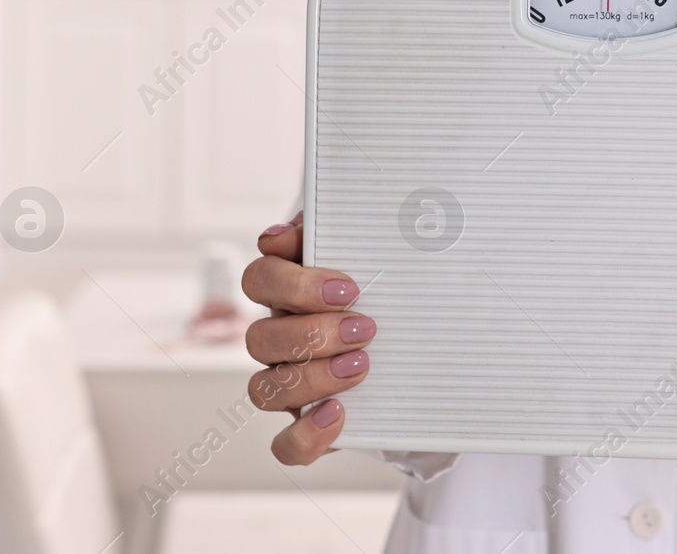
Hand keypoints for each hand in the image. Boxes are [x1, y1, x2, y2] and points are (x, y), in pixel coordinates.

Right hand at [242, 212, 374, 464]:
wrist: (417, 342)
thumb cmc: (384, 289)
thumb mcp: (370, 253)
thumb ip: (337, 232)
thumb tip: (286, 234)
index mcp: (286, 292)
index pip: (260, 278)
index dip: (294, 282)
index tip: (349, 287)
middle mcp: (279, 338)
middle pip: (259, 338)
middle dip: (313, 333)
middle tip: (366, 328)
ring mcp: (288, 384)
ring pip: (263, 390)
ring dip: (312, 378)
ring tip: (362, 366)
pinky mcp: (306, 426)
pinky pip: (286, 446)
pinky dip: (306, 435)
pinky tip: (338, 414)